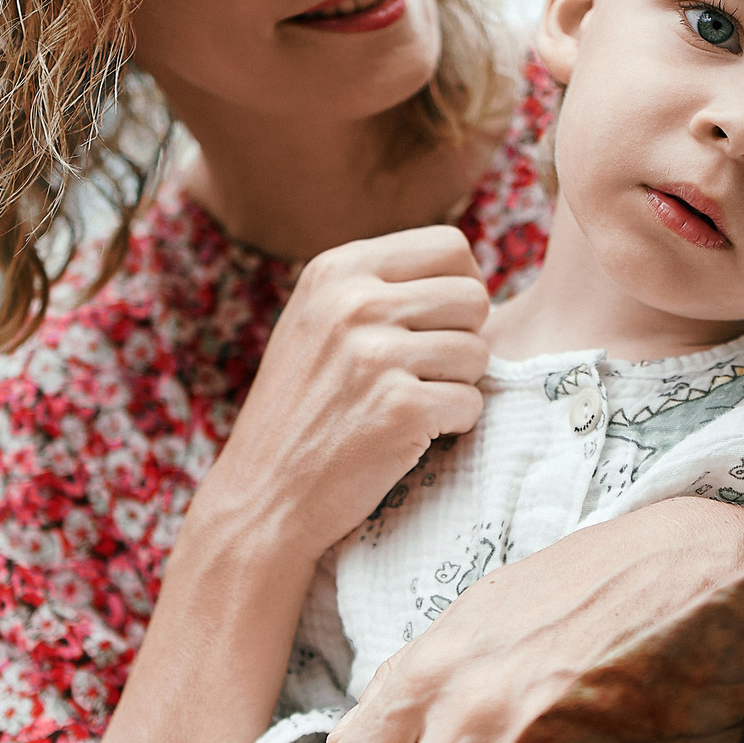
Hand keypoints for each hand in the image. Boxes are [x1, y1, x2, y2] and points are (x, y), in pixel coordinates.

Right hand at [197, 225, 490, 556]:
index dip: (461, 287)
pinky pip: (473, 403)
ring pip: (480, 352)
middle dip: (465, 338)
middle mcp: (352, 303)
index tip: (440, 325)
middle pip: (474, 297)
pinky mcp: (399, 409)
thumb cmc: (300, 410)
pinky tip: (410, 435)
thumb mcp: (316, 322)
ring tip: (412, 404)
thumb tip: (466, 268)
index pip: (450, 246)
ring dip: (459, 384)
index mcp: (336, 270)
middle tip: (428, 374)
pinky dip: (454, 425)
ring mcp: (375, 356)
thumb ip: (377, 287)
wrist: (263, 496)